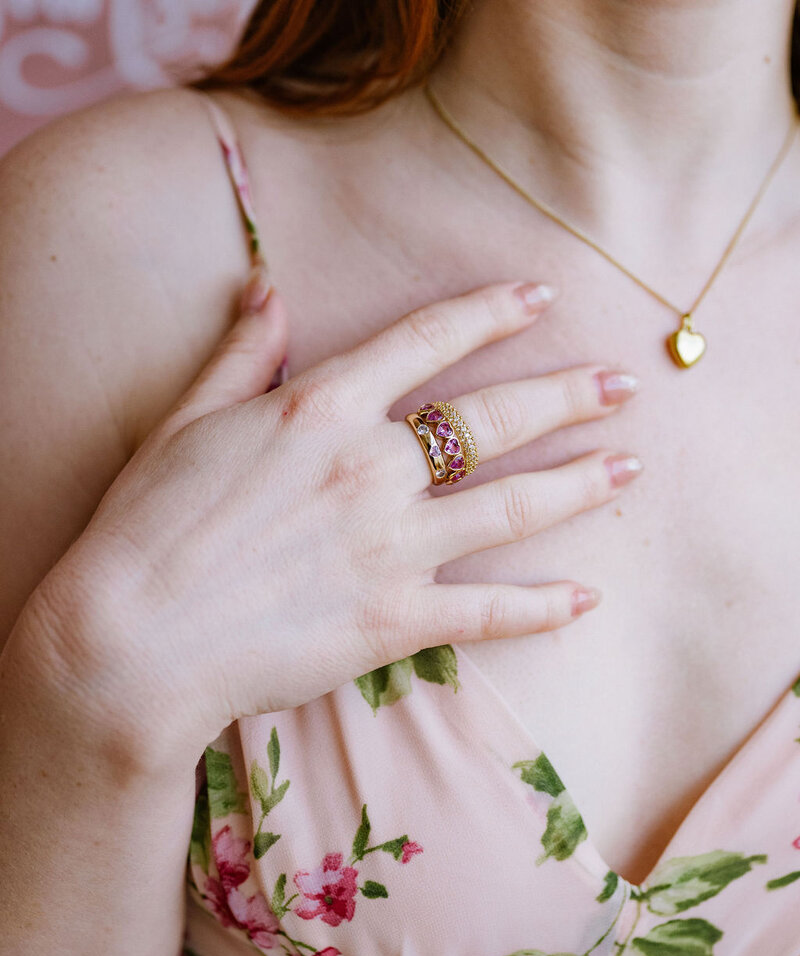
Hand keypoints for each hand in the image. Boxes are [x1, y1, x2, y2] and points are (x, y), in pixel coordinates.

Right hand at [32, 267, 640, 756]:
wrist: (132, 640)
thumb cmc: (149, 527)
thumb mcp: (185, 420)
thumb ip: (239, 352)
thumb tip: (266, 287)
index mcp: (321, 406)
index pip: (427, 342)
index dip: (490, 312)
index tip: (540, 298)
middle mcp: (371, 467)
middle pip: (494, 418)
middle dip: (567, 395)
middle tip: (623, 386)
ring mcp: (390, 546)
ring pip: (511, 505)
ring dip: (579, 482)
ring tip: (629, 467)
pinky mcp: (393, 620)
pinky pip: (488, 610)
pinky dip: (541, 606)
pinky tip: (585, 598)